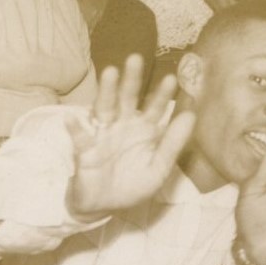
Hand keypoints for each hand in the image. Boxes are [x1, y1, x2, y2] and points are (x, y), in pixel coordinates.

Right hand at [66, 61, 195, 219]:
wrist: (105, 206)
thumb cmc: (133, 185)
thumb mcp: (159, 168)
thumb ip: (173, 144)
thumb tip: (191, 116)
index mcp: (144, 130)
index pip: (155, 107)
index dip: (162, 94)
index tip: (171, 79)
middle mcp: (123, 125)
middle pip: (128, 98)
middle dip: (132, 79)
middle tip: (136, 58)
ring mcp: (102, 134)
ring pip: (104, 108)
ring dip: (106, 91)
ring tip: (111, 72)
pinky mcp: (84, 150)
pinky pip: (80, 139)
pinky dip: (76, 131)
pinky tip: (74, 122)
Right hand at [198, 0, 249, 10]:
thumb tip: (235, 7)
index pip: (226, 11)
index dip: (232, 13)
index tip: (239, 13)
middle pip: (220, 13)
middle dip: (228, 14)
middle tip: (237, 12)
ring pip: (215, 10)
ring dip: (223, 11)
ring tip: (232, 9)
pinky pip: (212, 6)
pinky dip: (218, 7)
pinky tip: (225, 5)